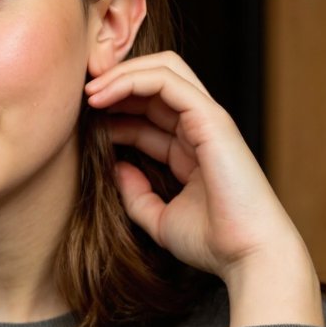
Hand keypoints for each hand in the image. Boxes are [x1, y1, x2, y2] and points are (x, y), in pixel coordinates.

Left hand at [85, 52, 322, 326]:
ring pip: (162, 69)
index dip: (113, 111)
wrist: (247, 257)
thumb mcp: (158, 219)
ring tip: (87, 93)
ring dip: (120, 75)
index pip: (148, 112)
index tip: (80, 122)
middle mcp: (199, 127)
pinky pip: (167, 81)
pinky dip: (131, 80)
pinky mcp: (211, 119)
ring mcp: (208, 119)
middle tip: (78, 96)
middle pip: (154, 82)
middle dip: (115, 81)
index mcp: (190, 148)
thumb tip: (115, 167)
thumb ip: (136, 194)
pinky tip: (102, 97)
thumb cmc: (211, 243)